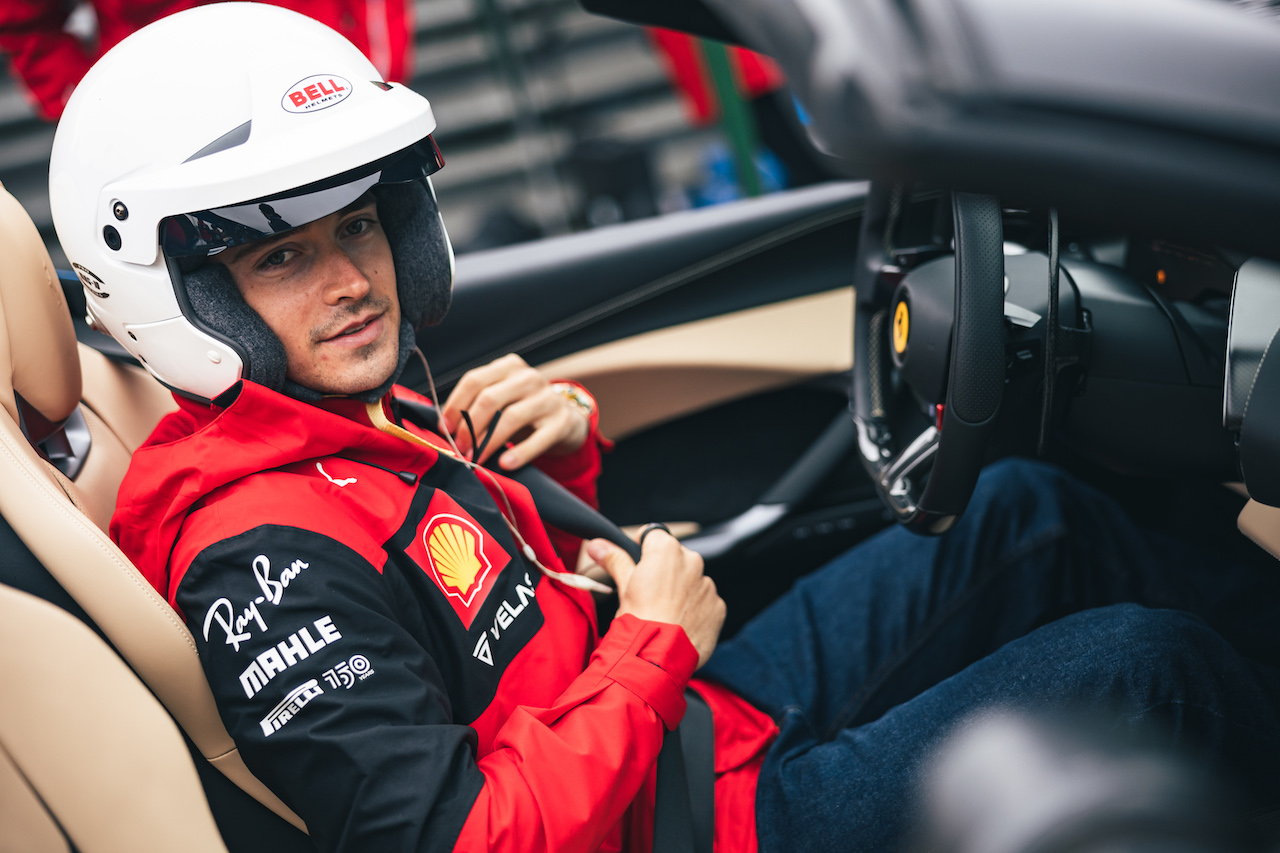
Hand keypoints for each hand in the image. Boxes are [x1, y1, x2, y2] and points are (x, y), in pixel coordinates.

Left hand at [441, 354, 589, 468]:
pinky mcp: (562, 421)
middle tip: (460, 448)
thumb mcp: (502, 400)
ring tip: (476, 459)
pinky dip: (519, 453)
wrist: (565, 421)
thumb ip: (475, 406)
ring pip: (510, 417)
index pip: (474, 381)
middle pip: (489, 398)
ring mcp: (548, 398)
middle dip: (469, 427)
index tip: (444, 429)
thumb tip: (444, 428)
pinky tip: (505, 464)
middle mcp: (529, 377)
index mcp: (509, 367)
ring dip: (488, 442)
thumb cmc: (523, 412)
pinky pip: (538, 439)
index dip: (455, 406)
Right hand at [587, 532, 724, 668]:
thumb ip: (615, 560)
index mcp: (666, 550)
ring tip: (665, 613)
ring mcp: (707, 585)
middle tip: (650, 595)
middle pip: (676, 559)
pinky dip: (695, 610)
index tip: (639, 566)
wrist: (658, 655)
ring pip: (692, 581)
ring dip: (681, 592)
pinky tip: (680, 624)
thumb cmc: (639, 618)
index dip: (645, 550)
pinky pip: (705, 602)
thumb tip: (597, 545)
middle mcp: (692, 562)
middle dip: (665, 573)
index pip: (655, 536)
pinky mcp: (717, 606)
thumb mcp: (623, 586)